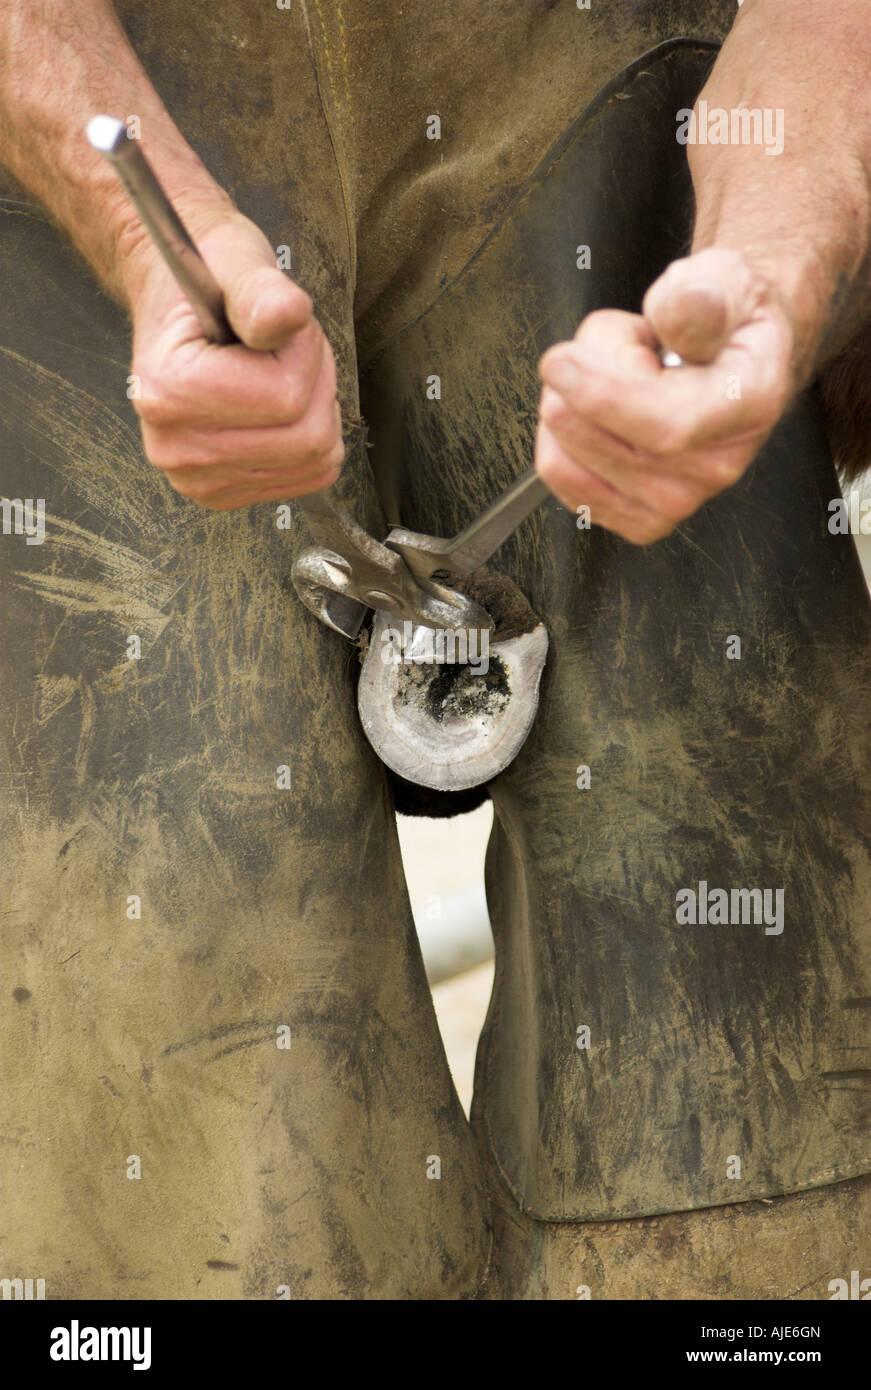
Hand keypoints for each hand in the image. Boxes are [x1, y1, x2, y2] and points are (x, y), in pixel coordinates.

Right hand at [129, 211, 343, 509]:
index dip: (305, 352)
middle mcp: (174, 447)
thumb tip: (286, 314)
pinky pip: (307, 477)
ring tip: (278, 372)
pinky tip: (276, 407)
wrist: (175, 298)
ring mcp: (196, 477)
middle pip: (307, 439)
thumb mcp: (237, 263)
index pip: (288, 397)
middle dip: (316, 383)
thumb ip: (262, 292)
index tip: (275, 325)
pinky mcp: (221, 492)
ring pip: (314, 461)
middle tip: (283, 349)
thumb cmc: (208, 278)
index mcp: (168, 392)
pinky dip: (309, 438)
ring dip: (315, 409)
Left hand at [534, 248, 794, 543]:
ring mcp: (677, 501)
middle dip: (581, 372)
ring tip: (615, 377)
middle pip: (597, 435)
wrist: (729, 357)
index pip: (664, 423)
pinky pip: (559, 473)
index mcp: (747, 404)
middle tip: (620, 346)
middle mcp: (717, 466)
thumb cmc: (721, 318)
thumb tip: (677, 320)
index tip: (558, 359)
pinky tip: (603, 414)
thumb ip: (698, 297)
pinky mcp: (639, 518)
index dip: (598, 393)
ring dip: (567, 400)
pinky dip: (560, 434)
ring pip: (565, 455)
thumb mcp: (721, 280)